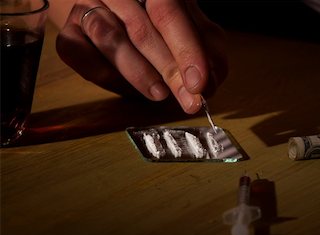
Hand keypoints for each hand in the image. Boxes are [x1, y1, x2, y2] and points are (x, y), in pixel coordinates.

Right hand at [55, 0, 227, 113]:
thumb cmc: (159, 23)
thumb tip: (208, 83)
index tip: (198, 83)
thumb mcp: (191, 29)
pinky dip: (106, 77)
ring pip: (110, 40)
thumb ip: (205, 51)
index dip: (186, 50)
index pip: (168, 12)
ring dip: (139, 74)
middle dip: (169, 71)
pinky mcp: (69, 32)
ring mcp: (88, 8)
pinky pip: (81, 57)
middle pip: (141, 30)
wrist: (114, 12)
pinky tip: (126, 86)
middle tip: (189, 100)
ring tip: (160, 94)